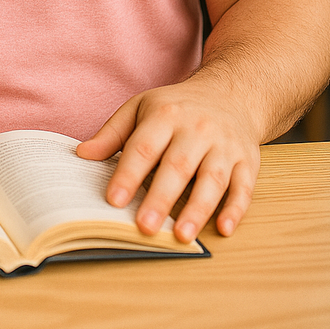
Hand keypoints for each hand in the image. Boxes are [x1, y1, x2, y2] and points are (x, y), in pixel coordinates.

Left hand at [76, 76, 260, 242]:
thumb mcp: (141, 107)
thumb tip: (82, 155)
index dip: (128, 174)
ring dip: (197, 209)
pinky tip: (223, 229)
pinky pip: (243, 186)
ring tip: (181, 236)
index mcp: (166, 115)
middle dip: (161, 198)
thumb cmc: (177, 107)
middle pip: (178, 165)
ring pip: (212, 178)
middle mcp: (197, 129)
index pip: (144, 146)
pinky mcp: (247, 161)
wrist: (230, 93)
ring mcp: (225, 145)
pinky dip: (235, 209)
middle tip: (145, 227)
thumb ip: (113, 133)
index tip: (113, 199)